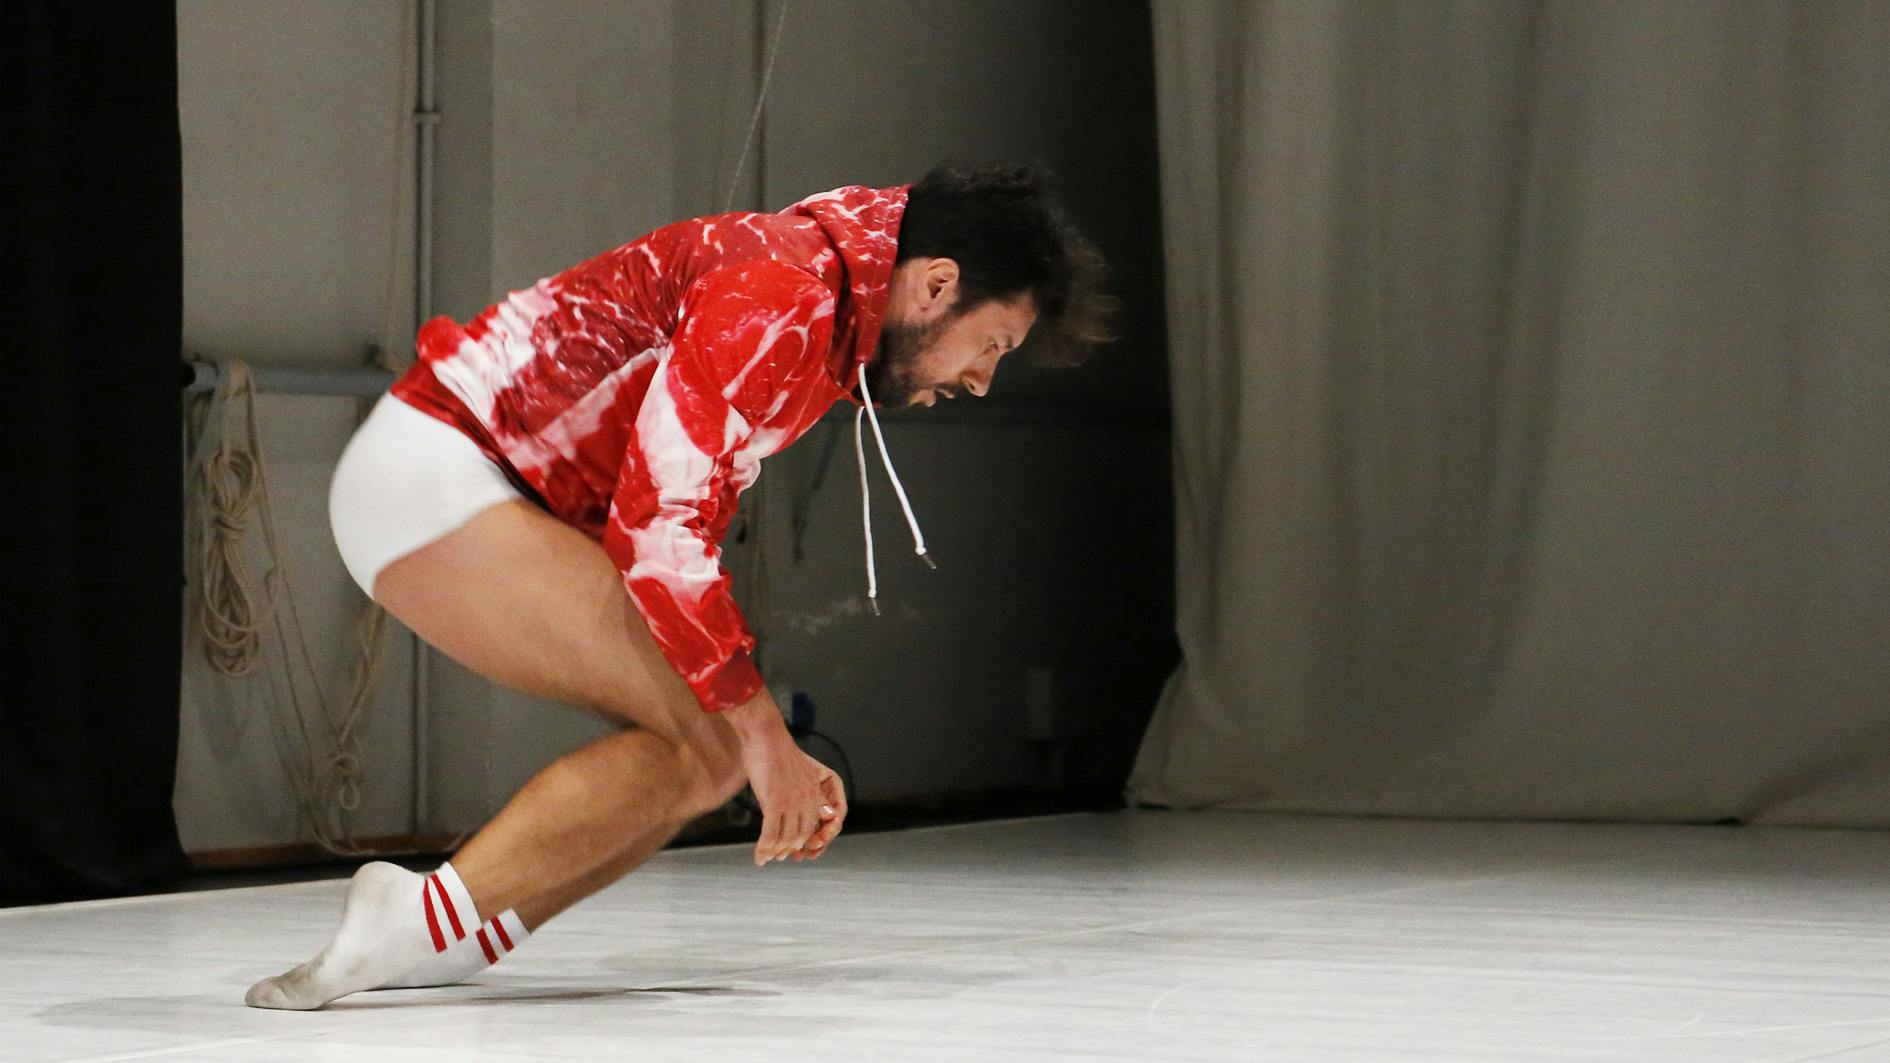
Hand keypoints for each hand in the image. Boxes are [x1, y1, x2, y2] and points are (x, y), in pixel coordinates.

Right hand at [728, 697, 844, 865]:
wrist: (765, 734)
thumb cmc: (775, 750)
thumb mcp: (794, 773)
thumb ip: (796, 792)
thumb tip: (787, 809)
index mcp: (814, 790)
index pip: (815, 824)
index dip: (805, 840)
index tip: (795, 848)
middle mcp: (807, 798)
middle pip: (802, 835)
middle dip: (789, 849)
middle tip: (778, 856)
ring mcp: (792, 802)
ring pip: (786, 839)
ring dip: (775, 852)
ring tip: (767, 858)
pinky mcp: (774, 802)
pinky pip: (770, 834)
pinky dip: (764, 849)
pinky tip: (759, 857)